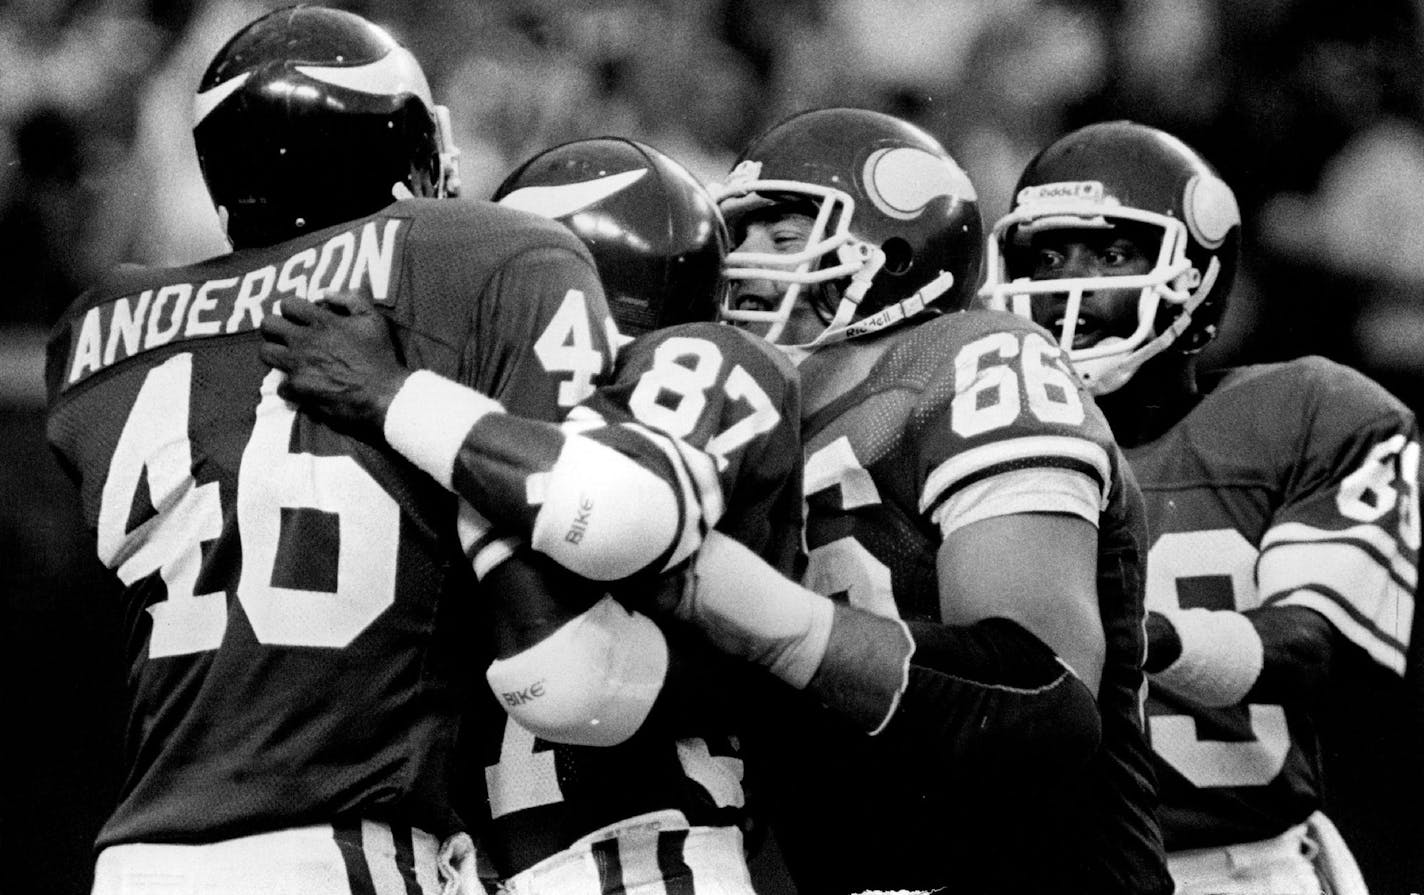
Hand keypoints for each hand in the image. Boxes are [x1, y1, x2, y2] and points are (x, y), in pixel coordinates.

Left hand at [258, 292, 407, 435]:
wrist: (384, 396)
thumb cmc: (381, 357)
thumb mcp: (374, 320)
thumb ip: (350, 300)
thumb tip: (325, 293)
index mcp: (322, 322)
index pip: (288, 304)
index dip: (293, 309)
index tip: (300, 317)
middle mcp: (304, 341)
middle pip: (268, 325)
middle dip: (275, 328)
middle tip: (287, 336)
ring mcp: (298, 367)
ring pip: (266, 353)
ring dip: (276, 354)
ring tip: (289, 359)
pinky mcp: (298, 391)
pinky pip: (280, 386)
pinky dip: (290, 386)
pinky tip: (303, 386)